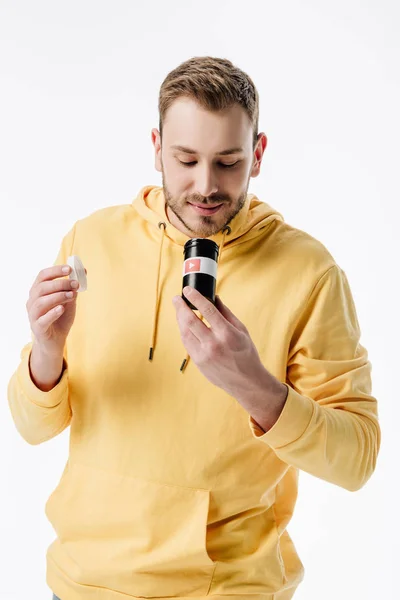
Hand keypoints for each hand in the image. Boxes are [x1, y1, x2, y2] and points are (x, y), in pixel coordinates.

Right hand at [26, 264, 79, 354]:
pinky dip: (52, 313)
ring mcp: (33, 315)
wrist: (56, 341)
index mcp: (38, 291)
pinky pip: (42, 319)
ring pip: (41, 302)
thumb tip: (83, 272)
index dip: (55, 270)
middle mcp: (32, 301)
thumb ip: (73, 288)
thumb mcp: (69, 301)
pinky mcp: (37, 328)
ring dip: (58, 296)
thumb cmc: (60, 318)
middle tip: (76, 284)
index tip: (69, 269)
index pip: (42, 276)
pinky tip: (62, 309)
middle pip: (42, 287)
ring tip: (72, 295)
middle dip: (60, 284)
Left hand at [173, 286, 287, 430]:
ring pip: (184, 332)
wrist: (246, 382)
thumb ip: (226, 312)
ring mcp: (203, 355)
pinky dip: (184, 331)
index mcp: (226, 334)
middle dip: (180, 307)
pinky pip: (186, 343)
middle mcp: (213, 344)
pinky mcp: (198, 362)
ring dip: (179, 319)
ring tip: (179, 310)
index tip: (187, 290)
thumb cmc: (246, 353)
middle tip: (176, 298)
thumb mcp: (241, 330)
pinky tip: (184, 325)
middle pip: (190, 320)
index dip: (195, 297)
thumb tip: (214, 297)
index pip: (207, 310)